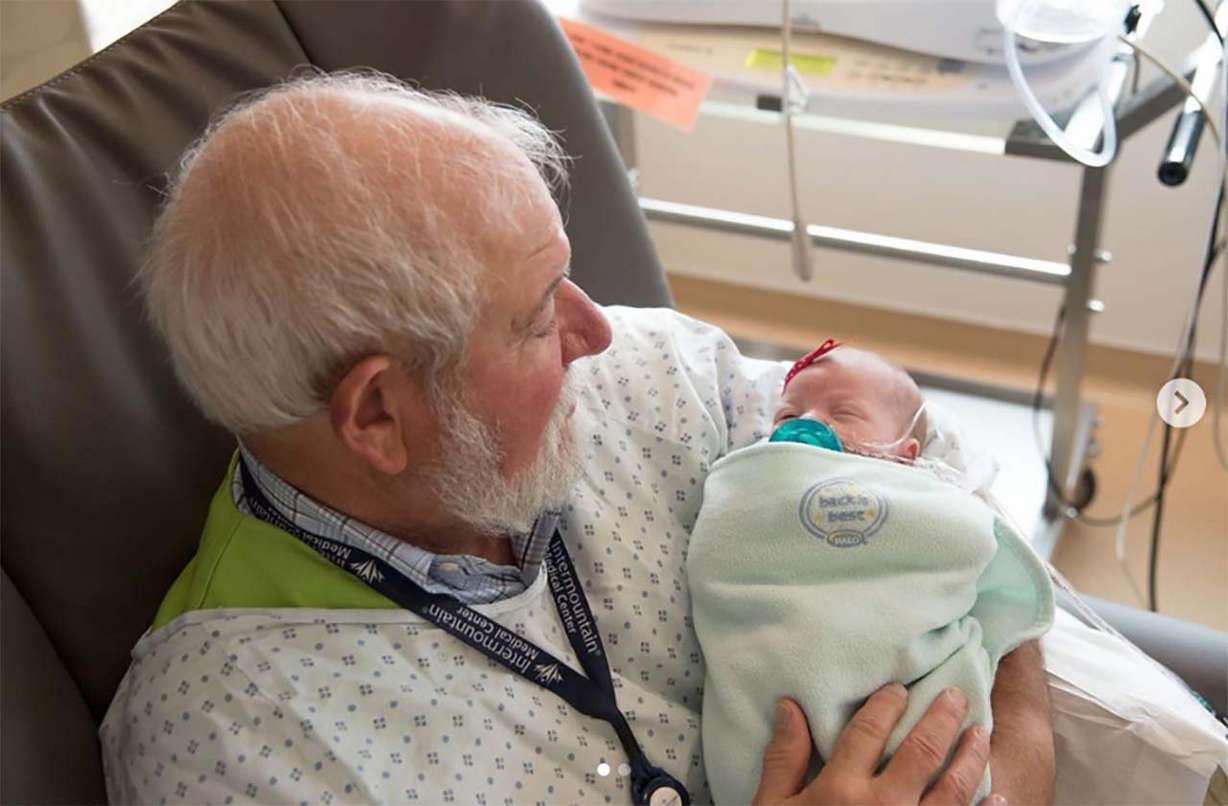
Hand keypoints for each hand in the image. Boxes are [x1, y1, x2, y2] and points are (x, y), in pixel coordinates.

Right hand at [752, 684, 1004, 804]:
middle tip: (955, 695)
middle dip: (942, 717)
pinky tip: (997, 796)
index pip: (869, 729)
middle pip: (921, 750)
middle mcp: (882, 805)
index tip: (900, 688)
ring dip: (971, 756)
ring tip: (981, 733)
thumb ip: (783, 758)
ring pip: (954, 786)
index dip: (887, 703)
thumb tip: (789, 707)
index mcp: (840, 788)